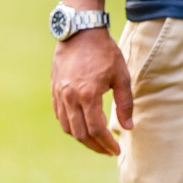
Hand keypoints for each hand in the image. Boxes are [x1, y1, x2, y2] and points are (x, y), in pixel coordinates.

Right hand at [51, 28, 131, 155]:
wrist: (80, 32)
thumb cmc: (104, 52)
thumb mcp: (121, 75)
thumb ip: (125, 103)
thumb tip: (128, 127)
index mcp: (88, 95)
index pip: (96, 129)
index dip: (106, 144)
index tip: (116, 151)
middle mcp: (70, 97)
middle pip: (80, 133)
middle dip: (95, 146)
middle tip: (107, 150)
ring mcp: (59, 94)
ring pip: (67, 127)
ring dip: (81, 138)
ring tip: (96, 142)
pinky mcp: (54, 90)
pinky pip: (60, 116)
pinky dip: (70, 126)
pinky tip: (81, 127)